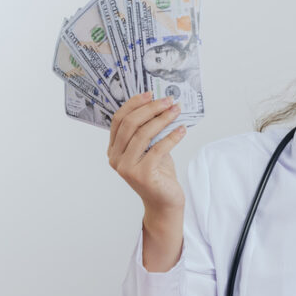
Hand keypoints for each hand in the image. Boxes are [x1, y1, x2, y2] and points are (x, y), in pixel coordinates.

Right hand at [108, 92, 186, 269]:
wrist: (165, 202)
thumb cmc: (158, 173)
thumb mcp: (150, 148)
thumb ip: (147, 130)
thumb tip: (160, 104)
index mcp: (113, 150)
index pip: (119, 120)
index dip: (134, 104)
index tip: (151, 94)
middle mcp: (116, 158)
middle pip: (130, 124)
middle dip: (150, 109)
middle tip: (168, 101)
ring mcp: (127, 168)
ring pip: (143, 134)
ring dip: (162, 119)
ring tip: (176, 111)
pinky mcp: (142, 174)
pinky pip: (158, 148)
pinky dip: (172, 137)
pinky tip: (182, 129)